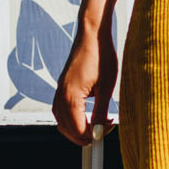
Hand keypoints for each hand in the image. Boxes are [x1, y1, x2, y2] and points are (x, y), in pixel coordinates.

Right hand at [53, 20, 116, 143]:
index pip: (78, 130)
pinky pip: (61, 110)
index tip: (108, 129)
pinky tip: (87, 114)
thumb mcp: (106, 87)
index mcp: (71, 97)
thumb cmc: (101, 55)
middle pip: (67, 130)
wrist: (92, 33)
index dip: (94, 136)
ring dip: (78, 128)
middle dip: (85, 135)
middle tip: (105, 129)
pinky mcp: (62, 86)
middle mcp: (61, 95)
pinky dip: (72, 118)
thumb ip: (101, 112)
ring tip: (98, 123)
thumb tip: (100, 132)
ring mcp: (59, 90)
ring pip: (62, 122)